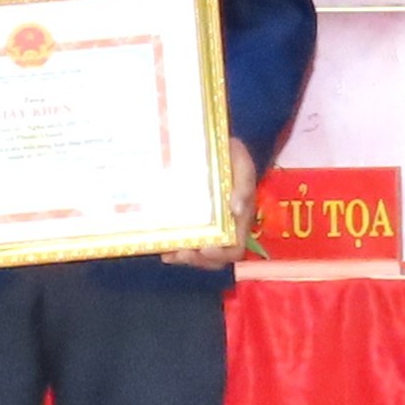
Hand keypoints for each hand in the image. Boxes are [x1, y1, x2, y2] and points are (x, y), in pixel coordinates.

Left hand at [164, 140, 263, 268]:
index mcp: (239, 219)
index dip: (222, 255)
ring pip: (196, 254)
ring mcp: (205, 226)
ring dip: (182, 256)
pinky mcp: (188, 221)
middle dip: (196, 260)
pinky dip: (170, 247)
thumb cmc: (229, 153)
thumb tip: (237, 209)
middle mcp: (223, 228)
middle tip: (180, 252)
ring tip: (168, 251)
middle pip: (213, 258)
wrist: (208, 144)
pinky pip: (180, 241)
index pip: (235, 247)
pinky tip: (160, 245)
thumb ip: (244, 183)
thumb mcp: (240, 161)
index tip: (205, 250)